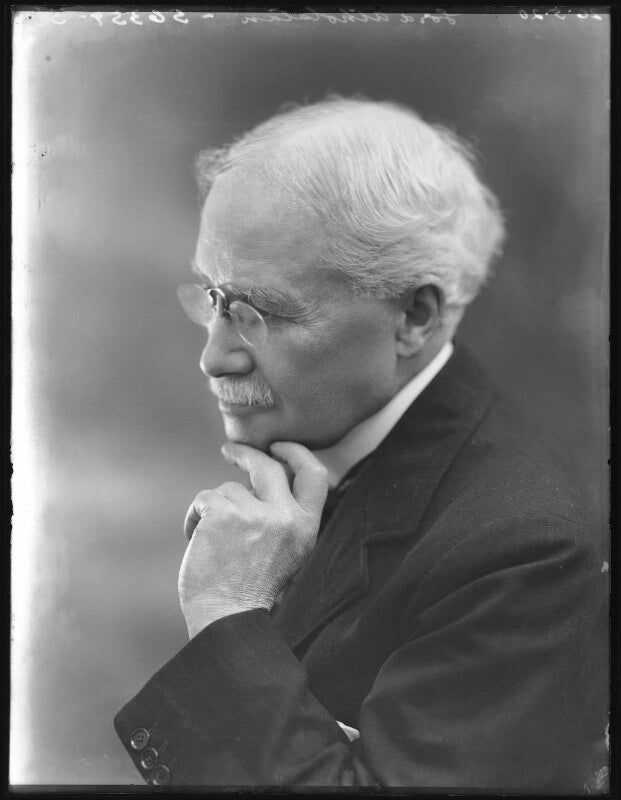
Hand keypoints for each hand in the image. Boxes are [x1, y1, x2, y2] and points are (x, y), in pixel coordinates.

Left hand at [178, 441, 327, 638]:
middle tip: (230, 450)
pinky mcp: (222, 513)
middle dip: (247, 454)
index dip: (296, 454)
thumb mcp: (289, 552)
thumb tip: (264, 480)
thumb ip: (286, 517)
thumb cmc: (252, 590)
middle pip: (268, 466)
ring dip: (215, 508)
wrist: (226, 619)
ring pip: (229, 489)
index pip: (314, 475)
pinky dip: (194, 517)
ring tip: (211, 541)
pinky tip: (195, 540)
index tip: (278, 447)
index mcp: (305, 527)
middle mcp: (284, 516)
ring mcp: (253, 512)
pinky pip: (205, 499)